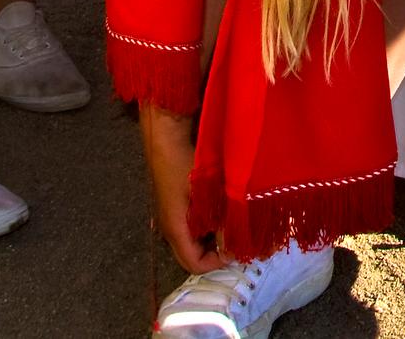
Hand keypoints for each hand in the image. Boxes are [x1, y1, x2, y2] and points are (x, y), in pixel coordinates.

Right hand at [140, 102, 226, 273]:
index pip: (194, 265)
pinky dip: (208, 228)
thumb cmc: (185, 164)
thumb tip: (234, 243)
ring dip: (213, 240)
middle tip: (239, 240)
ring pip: (193, 242)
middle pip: (192, 257)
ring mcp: (172, 217)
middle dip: (216, 254)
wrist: (165, 139)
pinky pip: (192, 228)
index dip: (218, 263)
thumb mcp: (208, 194)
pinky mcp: (176, 206)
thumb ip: (221, 221)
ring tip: (235, 227)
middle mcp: (170, 229)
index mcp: (175, 230)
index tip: (238, 249)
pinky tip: (224, 213)